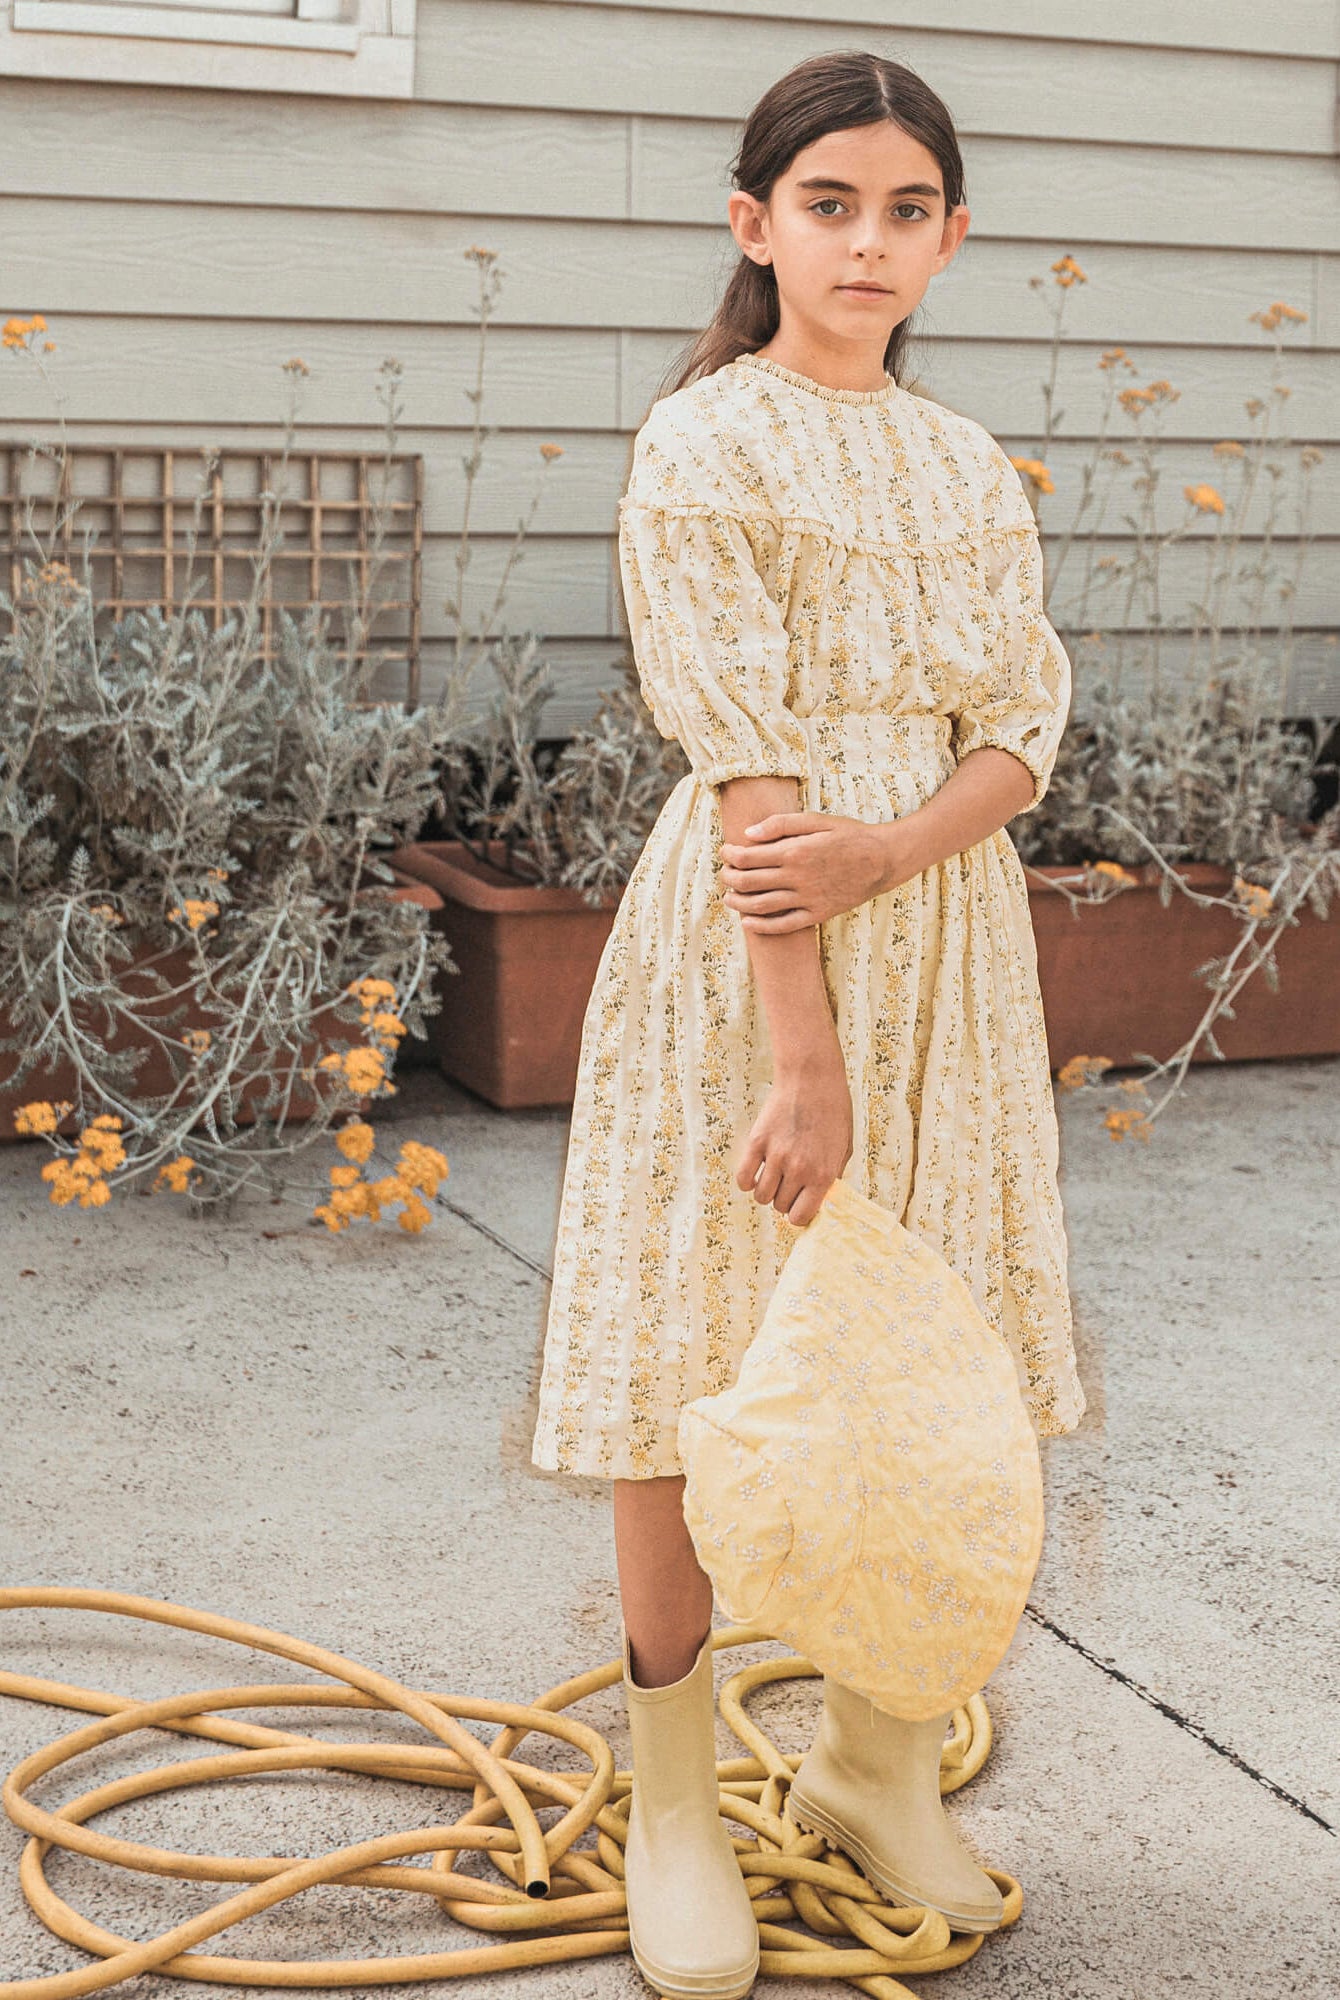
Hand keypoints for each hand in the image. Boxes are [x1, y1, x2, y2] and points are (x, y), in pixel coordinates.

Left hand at [719, 811, 920, 931]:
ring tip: (728, 897)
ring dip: (738, 903)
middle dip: (730, 878)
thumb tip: (748, 834)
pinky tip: (747, 922)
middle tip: (725, 874)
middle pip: (749, 882)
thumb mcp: (817, 820)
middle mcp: (797, 878)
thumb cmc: (849, 835)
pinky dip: (761, 926)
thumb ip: (781, 824)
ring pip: (761, 906)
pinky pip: (783, 925)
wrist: (882, 859)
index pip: (748, 857)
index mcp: (794, 852)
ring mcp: (807, 899)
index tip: (725, 852)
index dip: (730, 855)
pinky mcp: (817, 914)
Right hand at [734, 1046, 852, 1227]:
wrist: (812, 1079)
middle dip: (784, 1200)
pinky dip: (747, 1181)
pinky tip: (755, 1174)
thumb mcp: (844, 1147)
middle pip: (780, 1206)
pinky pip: (743, 1177)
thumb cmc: (833, 1111)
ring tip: (773, 1178)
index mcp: (822, 1174)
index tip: (798, 1207)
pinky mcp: (756, 1142)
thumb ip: (832, 1176)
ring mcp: (775, 1156)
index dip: (798, 1215)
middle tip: (789, 1185)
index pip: (801, 1216)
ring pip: (761, 1196)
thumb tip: (819, 1199)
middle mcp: (798, 1170)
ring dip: (767, 1191)